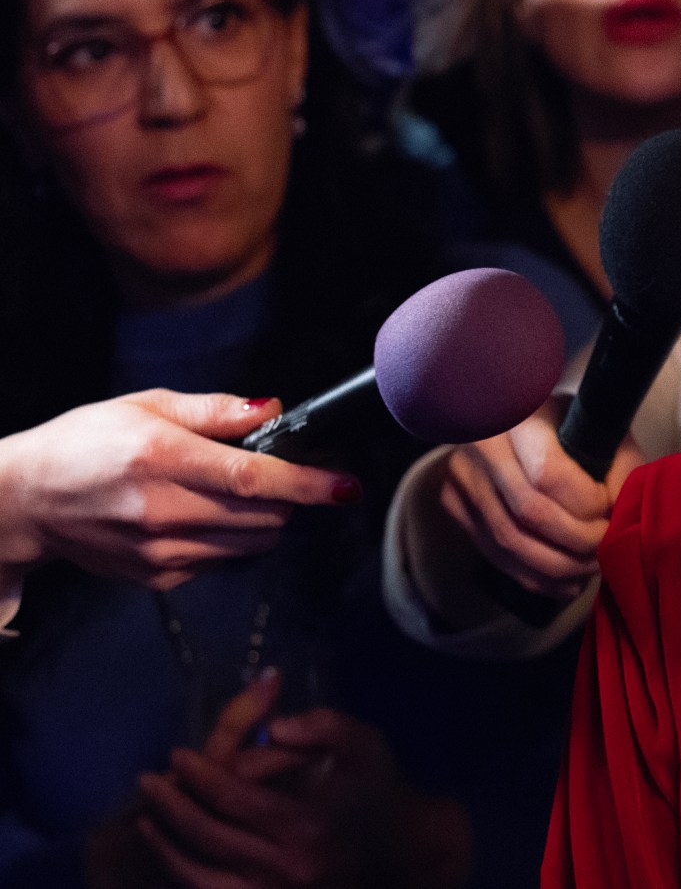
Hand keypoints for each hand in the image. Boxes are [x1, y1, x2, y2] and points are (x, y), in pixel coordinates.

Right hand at [0, 392, 359, 590]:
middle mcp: (160, 509)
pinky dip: (232, 539)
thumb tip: (273, 410)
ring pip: (252, 543)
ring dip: (265, 519)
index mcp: (160, 458)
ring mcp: (158, 551)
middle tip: (282, 474)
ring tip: (236, 492)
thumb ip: (215, 411)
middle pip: (264, 516)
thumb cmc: (85, 443)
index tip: (345, 485)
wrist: (27, 500)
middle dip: (289, 497)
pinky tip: (201, 515)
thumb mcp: (145, 406)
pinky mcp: (157, 577)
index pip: (252, 478)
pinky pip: (224, 561)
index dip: (307, 484)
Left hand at [132, 674, 469, 888]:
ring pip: (199, 875)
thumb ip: (324, 725)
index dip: (198, 774)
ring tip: (147, 817)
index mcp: (308, 826)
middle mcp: (286, 869)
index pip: (234, 798)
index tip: (177, 754)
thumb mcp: (364, 745)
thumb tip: (275, 726)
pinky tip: (172, 852)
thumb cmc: (378, 791)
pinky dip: (186, 873)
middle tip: (148, 780)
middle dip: (170, 806)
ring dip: (166, 845)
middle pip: (207, 837)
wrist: (403, 852)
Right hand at [434, 397, 642, 598]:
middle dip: (576, 542)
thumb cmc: (569, 425)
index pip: (549, 474)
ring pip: (509, 541)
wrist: (510, 419)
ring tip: (590, 570)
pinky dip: (535, 577)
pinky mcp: (454, 505)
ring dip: (557, 567)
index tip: (611, 510)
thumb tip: (622, 518)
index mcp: (519, 416)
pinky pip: (495, 554)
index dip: (586, 504)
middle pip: (529, 513)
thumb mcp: (599, 430)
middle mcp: (481, 445)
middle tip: (606, 549)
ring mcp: (461, 477)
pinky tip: (566, 582)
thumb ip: (619, 468)